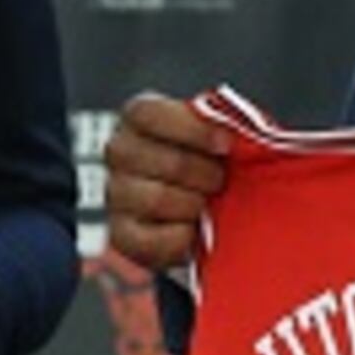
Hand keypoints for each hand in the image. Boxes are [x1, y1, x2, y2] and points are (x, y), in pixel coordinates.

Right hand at [102, 91, 229, 273]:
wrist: (196, 204)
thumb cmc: (206, 159)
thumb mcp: (214, 133)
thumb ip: (221, 125)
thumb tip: (238, 131)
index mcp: (138, 117)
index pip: (149, 115)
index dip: (193, 129)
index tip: (226, 144)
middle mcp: (119, 151)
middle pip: (166, 161)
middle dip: (205, 175)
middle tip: (221, 180)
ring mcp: (115, 194)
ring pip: (158, 200)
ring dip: (194, 205)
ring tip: (206, 205)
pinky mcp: (120, 235)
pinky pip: (152, 240)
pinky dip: (181, 238)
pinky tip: (191, 229)